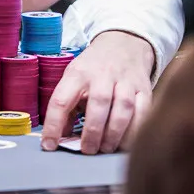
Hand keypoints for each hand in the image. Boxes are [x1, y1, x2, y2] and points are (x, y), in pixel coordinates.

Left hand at [41, 30, 154, 154]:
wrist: (124, 43)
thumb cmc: (94, 67)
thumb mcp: (74, 77)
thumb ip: (67, 107)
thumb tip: (60, 138)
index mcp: (78, 73)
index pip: (61, 100)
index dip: (54, 126)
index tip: (49, 145)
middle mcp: (103, 74)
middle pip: (98, 104)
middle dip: (92, 132)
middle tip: (87, 150)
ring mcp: (126, 81)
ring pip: (123, 108)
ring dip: (114, 134)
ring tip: (105, 148)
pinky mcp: (144, 88)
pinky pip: (143, 112)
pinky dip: (135, 130)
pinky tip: (126, 142)